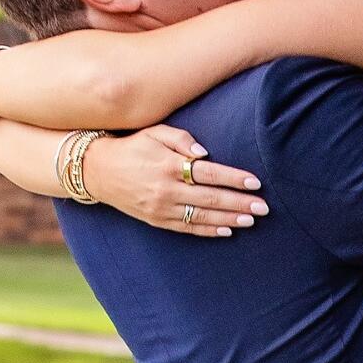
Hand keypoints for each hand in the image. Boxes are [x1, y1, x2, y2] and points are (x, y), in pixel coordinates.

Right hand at [80, 126, 267, 236]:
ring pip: (202, 216)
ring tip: (251, 219)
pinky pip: (188, 229)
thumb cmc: (133, 147)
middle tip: (264, 207)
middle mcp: (166, 189)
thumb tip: (205, 153)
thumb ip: (181, 139)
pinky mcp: (157, 221)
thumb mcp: (154, 132)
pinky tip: (228, 230)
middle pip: (211, 197)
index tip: (255, 183)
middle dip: (240, 203)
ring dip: (229, 218)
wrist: (99, 171)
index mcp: (168, 165)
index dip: (234, 178)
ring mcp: (161, 208)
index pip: (209, 173)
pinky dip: (209, 230)